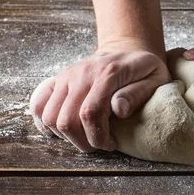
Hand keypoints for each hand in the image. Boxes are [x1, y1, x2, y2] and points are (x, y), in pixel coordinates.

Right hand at [30, 42, 169, 152]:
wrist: (125, 50)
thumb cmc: (144, 70)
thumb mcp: (155, 79)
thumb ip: (138, 94)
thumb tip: (118, 109)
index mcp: (108, 73)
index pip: (90, 113)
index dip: (98, 136)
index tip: (111, 143)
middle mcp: (82, 73)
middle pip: (67, 120)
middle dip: (83, 142)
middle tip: (99, 144)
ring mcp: (66, 76)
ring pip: (50, 117)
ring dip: (66, 136)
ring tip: (86, 136)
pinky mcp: (57, 80)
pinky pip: (38, 105)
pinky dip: (44, 123)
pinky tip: (62, 130)